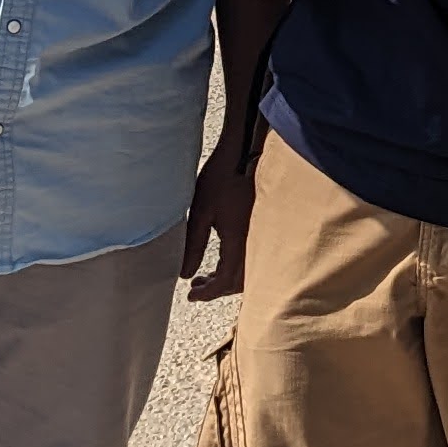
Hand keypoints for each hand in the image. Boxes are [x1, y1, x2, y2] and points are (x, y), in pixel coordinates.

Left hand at [182, 142, 254, 300]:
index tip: (191, 295)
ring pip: (248, 269)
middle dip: (216, 288)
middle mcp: (254, 241)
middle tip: (195, 286)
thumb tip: (185, 273)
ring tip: (204, 274)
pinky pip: (253, 255)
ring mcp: (261, 233)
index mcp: (238, 241)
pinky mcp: (262, 225)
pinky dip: (236, 263)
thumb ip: (193, 245)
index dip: (207, 293)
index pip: (225, 280)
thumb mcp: (200, 212)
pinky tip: (222, 255)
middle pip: (240, 281)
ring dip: (227, 277)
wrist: (245, 151)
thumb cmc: (221, 177)